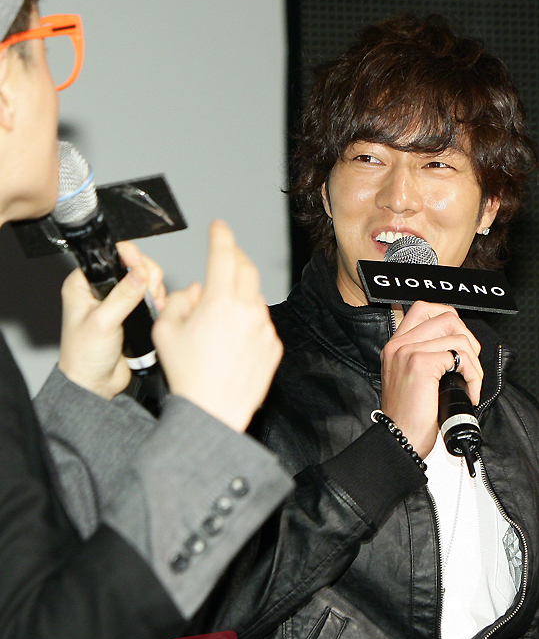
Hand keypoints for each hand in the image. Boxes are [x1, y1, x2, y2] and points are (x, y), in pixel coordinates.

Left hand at [58, 241, 165, 399]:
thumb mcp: (103, 322)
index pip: (109, 256)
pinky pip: (150, 298)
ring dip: (155, 288)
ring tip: (155, 302)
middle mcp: (100, 290)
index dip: (129, 257)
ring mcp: (117, 301)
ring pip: (145, 280)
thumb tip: (139, 272)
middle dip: (148, 274)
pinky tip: (158, 308)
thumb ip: (123, 296)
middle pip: (132, 265)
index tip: (141, 267)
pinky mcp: (131, 314)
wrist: (95, 384)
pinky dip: (158, 300)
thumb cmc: (84, 356)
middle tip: (151, 290)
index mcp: (83, 285)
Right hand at [152, 220, 282, 431]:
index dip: (220, 234)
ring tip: (220, 310)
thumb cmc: (188, 376)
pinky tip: (232, 337)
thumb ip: (178, 300)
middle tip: (224, 254)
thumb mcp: (165, 331)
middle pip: (246, 268)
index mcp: (219, 302)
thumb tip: (194, 291)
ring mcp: (263, 328)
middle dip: (235, 256)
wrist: (213, 412)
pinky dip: (248, 319)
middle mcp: (247, 311)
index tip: (218, 226)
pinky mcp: (272, 345)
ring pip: (255, 296)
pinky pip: (261, 322)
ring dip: (241, 292)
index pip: (223, 254)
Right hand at [380, 301, 482, 458]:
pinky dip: (472, 375)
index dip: (450, 320)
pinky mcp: (421, 364)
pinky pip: (460, 357)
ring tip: (468, 382)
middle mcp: (399, 345)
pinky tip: (467, 391)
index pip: (424, 309)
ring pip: (458, 337)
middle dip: (467, 339)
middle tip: (467, 365)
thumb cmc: (407, 416)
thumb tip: (458, 347)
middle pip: (446, 317)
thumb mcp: (410, 379)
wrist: (399, 438)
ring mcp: (408, 352)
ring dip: (474, 362)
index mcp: (395, 345)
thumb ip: (425, 356)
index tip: (458, 344)